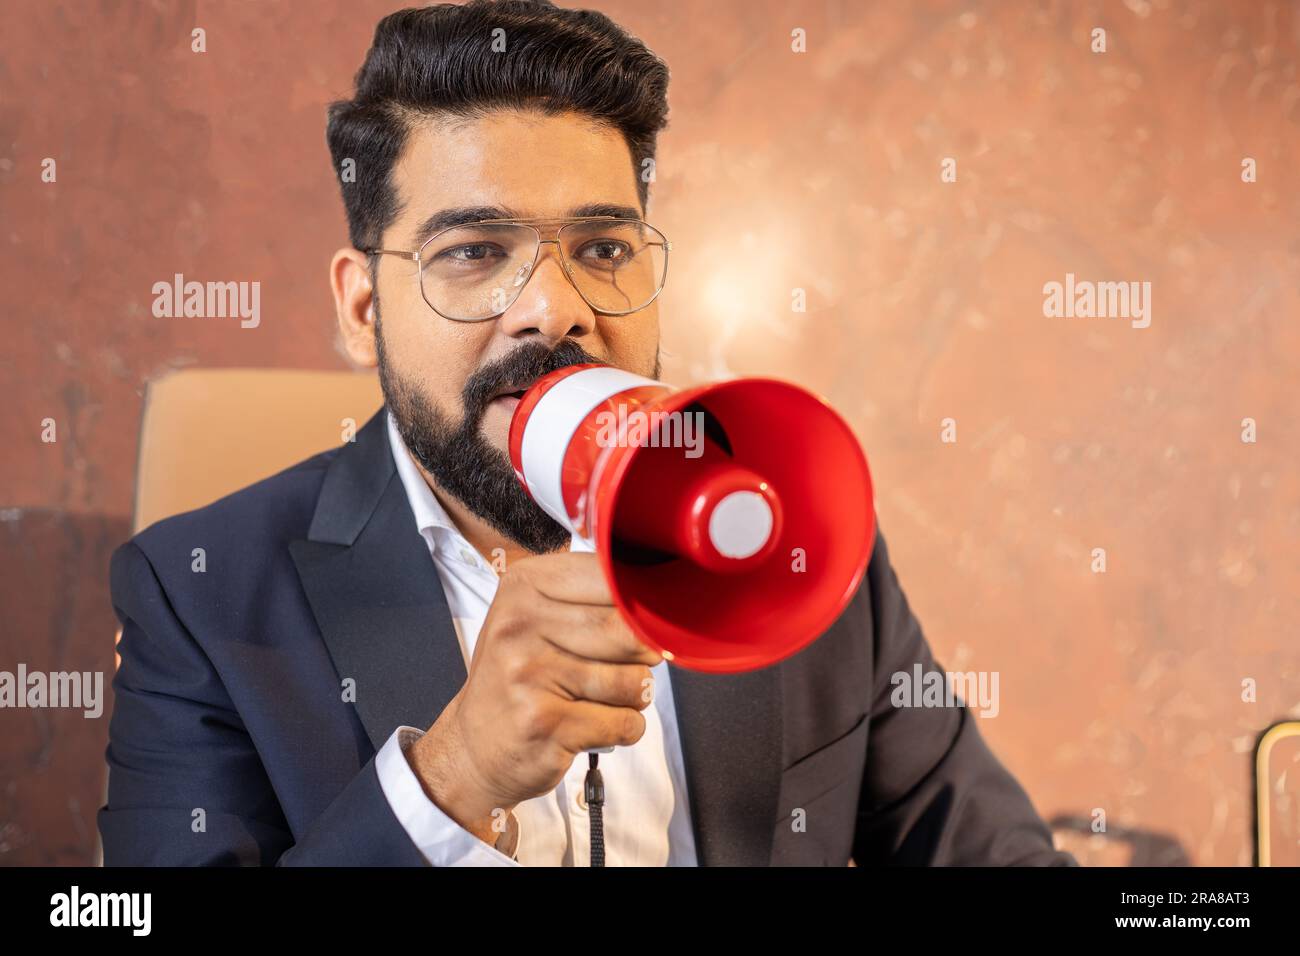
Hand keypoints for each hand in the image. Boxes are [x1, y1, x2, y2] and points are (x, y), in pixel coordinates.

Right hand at [408, 551, 661, 845]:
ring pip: (635, 680)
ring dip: (634, 697)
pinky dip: (624, 729)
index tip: (642, 622)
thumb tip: (666, 607)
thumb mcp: (541, 620)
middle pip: (629, 631)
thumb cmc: (522, 678)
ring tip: (601, 699)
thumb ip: (596, 602)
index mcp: (523, 585)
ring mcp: (529, 674)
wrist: (473, 749)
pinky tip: (592, 726)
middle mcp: (520, 623)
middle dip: (644, 655)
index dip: (642, 604)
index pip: (613, 578)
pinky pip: (626, 722)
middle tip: (624, 667)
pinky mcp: (545, 723)